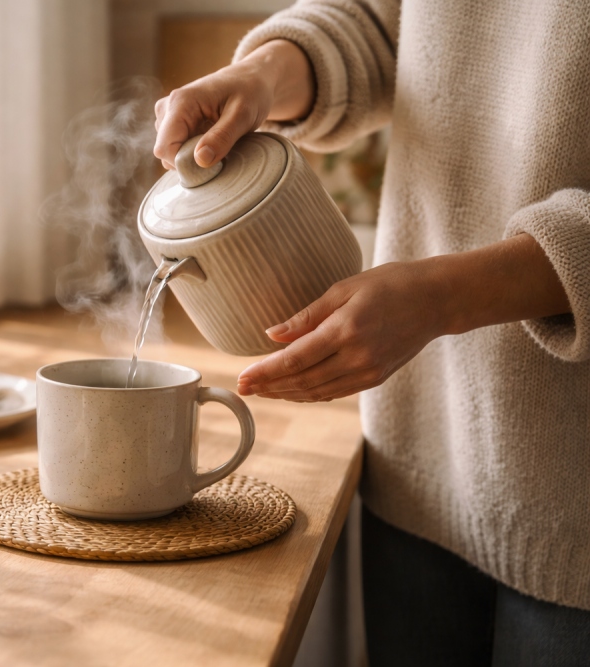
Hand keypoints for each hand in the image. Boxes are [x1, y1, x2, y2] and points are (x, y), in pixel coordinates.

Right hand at [154, 40, 314, 169]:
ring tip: (216, 142)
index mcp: (180, 102)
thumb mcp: (243, 115)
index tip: (212, 162)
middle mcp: (167, 107)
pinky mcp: (173, 121)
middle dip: (189, 160)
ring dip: (191, 155)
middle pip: (165, 151)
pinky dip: (191, 150)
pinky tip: (209, 140)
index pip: (165, 147)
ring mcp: (168, 114)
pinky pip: (175, 146)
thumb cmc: (250, 91)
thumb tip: (200, 160)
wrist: (251, 78)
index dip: (184, 163)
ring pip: (169, 151)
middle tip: (219, 151)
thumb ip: (222, 137)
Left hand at [237, 262, 449, 401]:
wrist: (437, 300)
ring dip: (285, 393)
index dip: (265, 372)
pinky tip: (291, 390)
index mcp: (346, 330)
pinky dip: (309, 393)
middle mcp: (357, 357)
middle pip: (302, 381)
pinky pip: (334, 392)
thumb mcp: (344, 289)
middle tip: (242, 388)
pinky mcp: (375, 378)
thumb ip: (306, 316)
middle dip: (269, 387)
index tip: (242, 377)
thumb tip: (272, 335)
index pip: (294, 360)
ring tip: (261, 391)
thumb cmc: (390, 285)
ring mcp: (368, 371)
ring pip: (317, 391)